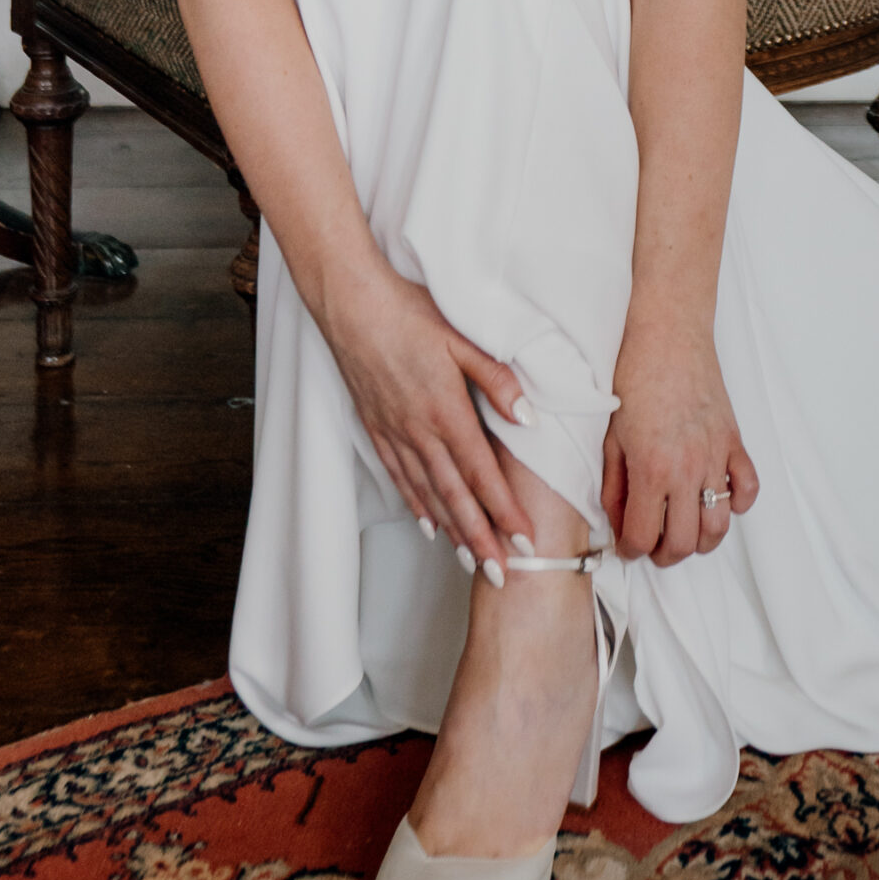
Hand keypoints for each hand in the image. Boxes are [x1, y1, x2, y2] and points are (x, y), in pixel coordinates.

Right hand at [323, 258, 533, 570]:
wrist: (350, 304)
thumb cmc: (407, 312)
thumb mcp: (460, 338)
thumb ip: (495, 379)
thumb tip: (527, 416)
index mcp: (446, 410)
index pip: (481, 474)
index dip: (504, 511)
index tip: (525, 541)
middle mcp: (419, 431)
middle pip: (455, 496)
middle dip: (481, 539)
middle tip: (500, 575)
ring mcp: (394, 432)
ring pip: (427, 493)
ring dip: (451, 530)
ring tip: (470, 560)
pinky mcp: (376, 427)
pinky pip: (399, 476)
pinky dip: (416, 504)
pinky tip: (428, 524)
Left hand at [602, 314, 758, 566]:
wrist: (668, 334)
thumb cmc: (634, 377)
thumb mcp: (611, 435)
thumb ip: (614, 485)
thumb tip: (618, 521)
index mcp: (651, 469)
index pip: (644, 536)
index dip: (632, 550)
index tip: (628, 546)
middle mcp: (687, 469)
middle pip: (685, 542)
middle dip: (666, 555)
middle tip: (654, 546)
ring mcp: (716, 457)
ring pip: (719, 526)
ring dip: (701, 540)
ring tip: (684, 532)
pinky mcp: (734, 441)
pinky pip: (748, 489)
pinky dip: (738, 504)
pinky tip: (718, 500)